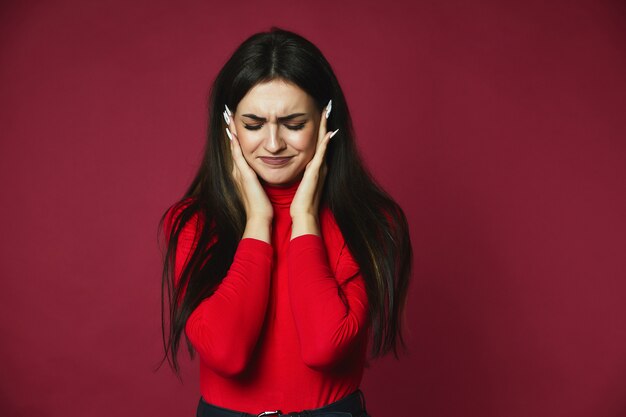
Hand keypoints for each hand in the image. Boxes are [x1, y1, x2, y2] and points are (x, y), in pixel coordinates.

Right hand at [225, 107, 272, 222]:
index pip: (238, 152)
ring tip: (228, 119)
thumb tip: (265, 175)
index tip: (235, 125)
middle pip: (233, 147)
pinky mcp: (244, 175)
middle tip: (228, 115)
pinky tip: (233, 134)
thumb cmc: (262, 206)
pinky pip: (238, 156)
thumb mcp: (260, 189)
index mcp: (243, 174)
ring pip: (233, 148)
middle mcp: (238, 172)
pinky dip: (235, 144)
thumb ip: (260, 180)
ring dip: (230, 133)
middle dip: (230, 131)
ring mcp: (239, 173)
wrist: (259, 218)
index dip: (236, 138)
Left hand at [290, 100, 337, 221]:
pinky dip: (325, 144)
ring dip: (326, 127)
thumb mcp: (299, 181)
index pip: (317, 143)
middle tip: (326, 107)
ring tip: (326, 112)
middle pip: (323, 139)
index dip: (318, 129)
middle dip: (324, 123)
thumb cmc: (299, 201)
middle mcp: (320, 164)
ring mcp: (320, 168)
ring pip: (324, 143)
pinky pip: (322, 154)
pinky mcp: (317, 172)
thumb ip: (301, 172)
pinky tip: (328, 133)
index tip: (318, 115)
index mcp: (314, 166)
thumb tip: (296, 164)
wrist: (304, 213)